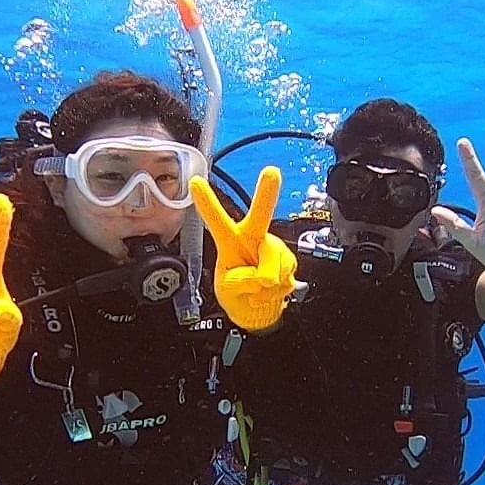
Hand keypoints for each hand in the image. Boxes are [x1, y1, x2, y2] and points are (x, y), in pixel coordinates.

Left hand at [190, 167, 298, 331]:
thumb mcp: (228, 291)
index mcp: (231, 241)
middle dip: (267, 193)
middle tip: (271, 172)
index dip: (206, 203)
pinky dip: (276, 292)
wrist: (259, 311)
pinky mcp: (289, 262)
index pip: (217, 221)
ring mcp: (273, 249)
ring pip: (274, 261)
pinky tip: (270, 291)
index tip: (195, 183)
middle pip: (261, 215)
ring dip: (267, 283)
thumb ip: (242, 281)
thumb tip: (265, 278)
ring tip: (258, 290)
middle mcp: (254, 239)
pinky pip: (286, 277)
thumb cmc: (238, 295)